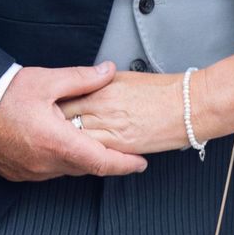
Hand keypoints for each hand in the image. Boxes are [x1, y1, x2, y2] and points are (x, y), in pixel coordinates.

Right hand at [0, 63, 146, 180]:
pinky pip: (49, 171)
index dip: (125, 165)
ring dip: (81, 158)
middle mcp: (46, 164)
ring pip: (68, 170)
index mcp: (57, 143)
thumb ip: (82, 79)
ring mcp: (31, 172)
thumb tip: (108, 71)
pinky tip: (59, 144)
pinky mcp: (19, 173)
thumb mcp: (46, 81)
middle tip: (120, 147)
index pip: (102, 162)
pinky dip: (60, 160)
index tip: (140, 163)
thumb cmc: (0, 96)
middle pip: (87, 167)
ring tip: (88, 140)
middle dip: (105, 158)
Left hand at [59, 70, 190, 157]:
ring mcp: (110, 128)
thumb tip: (87, 89)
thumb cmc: (163, 91)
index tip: (46, 111)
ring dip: (65, 142)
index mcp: (102, 88)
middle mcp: (102, 107)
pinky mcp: (121, 146)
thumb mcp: (126, 78)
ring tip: (58, 145)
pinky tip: (79, 156)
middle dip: (52, 125)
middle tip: (44, 130)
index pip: (65, 97)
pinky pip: (94, 153)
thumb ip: (101, 84)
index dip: (53, 106)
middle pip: (63, 118)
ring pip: (75, 138)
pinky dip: (84, 155)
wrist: (188, 106)